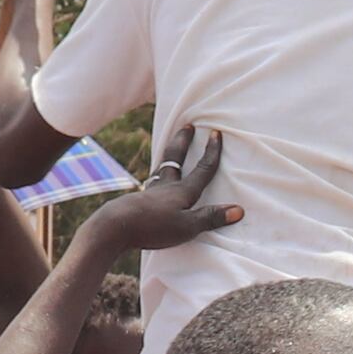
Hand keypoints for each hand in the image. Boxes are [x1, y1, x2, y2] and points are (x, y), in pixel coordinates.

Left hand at [107, 124, 242, 248]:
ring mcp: (149, 193)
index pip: (202, 169)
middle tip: (187, 126)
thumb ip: (211, 218)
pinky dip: (155, 177)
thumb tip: (239, 210)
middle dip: (183, 142)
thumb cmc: (153, 226)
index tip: (215, 133)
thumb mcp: (187, 227)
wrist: (113, 227)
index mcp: (182, 191)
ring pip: (160, 169)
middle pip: (174, 158)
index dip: (211, 152)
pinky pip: (149, 184)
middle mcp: (165, 187)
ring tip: (170, 151)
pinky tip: (152, 184)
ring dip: (167, 157)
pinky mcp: (135, 202)